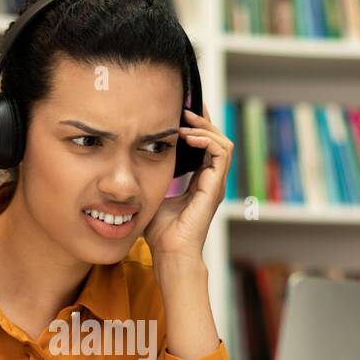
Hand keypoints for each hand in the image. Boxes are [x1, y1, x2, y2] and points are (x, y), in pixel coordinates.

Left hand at [143, 101, 233, 267]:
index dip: (197, 127)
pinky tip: (188, 136)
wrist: (169, 253)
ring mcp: (216, 184)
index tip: (182, 110)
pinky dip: (206, 140)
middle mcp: (211, 181)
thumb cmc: (160, 232)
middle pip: (217, 140)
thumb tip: (136, 161)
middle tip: (186, 106)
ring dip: (205, 128)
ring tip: (186, 120)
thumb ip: (152, 178)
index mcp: (200, 182)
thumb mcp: (153, 195)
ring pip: (223, 142)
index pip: (205, 146)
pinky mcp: (215, 187)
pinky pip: (220, 153)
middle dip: (203, 120)